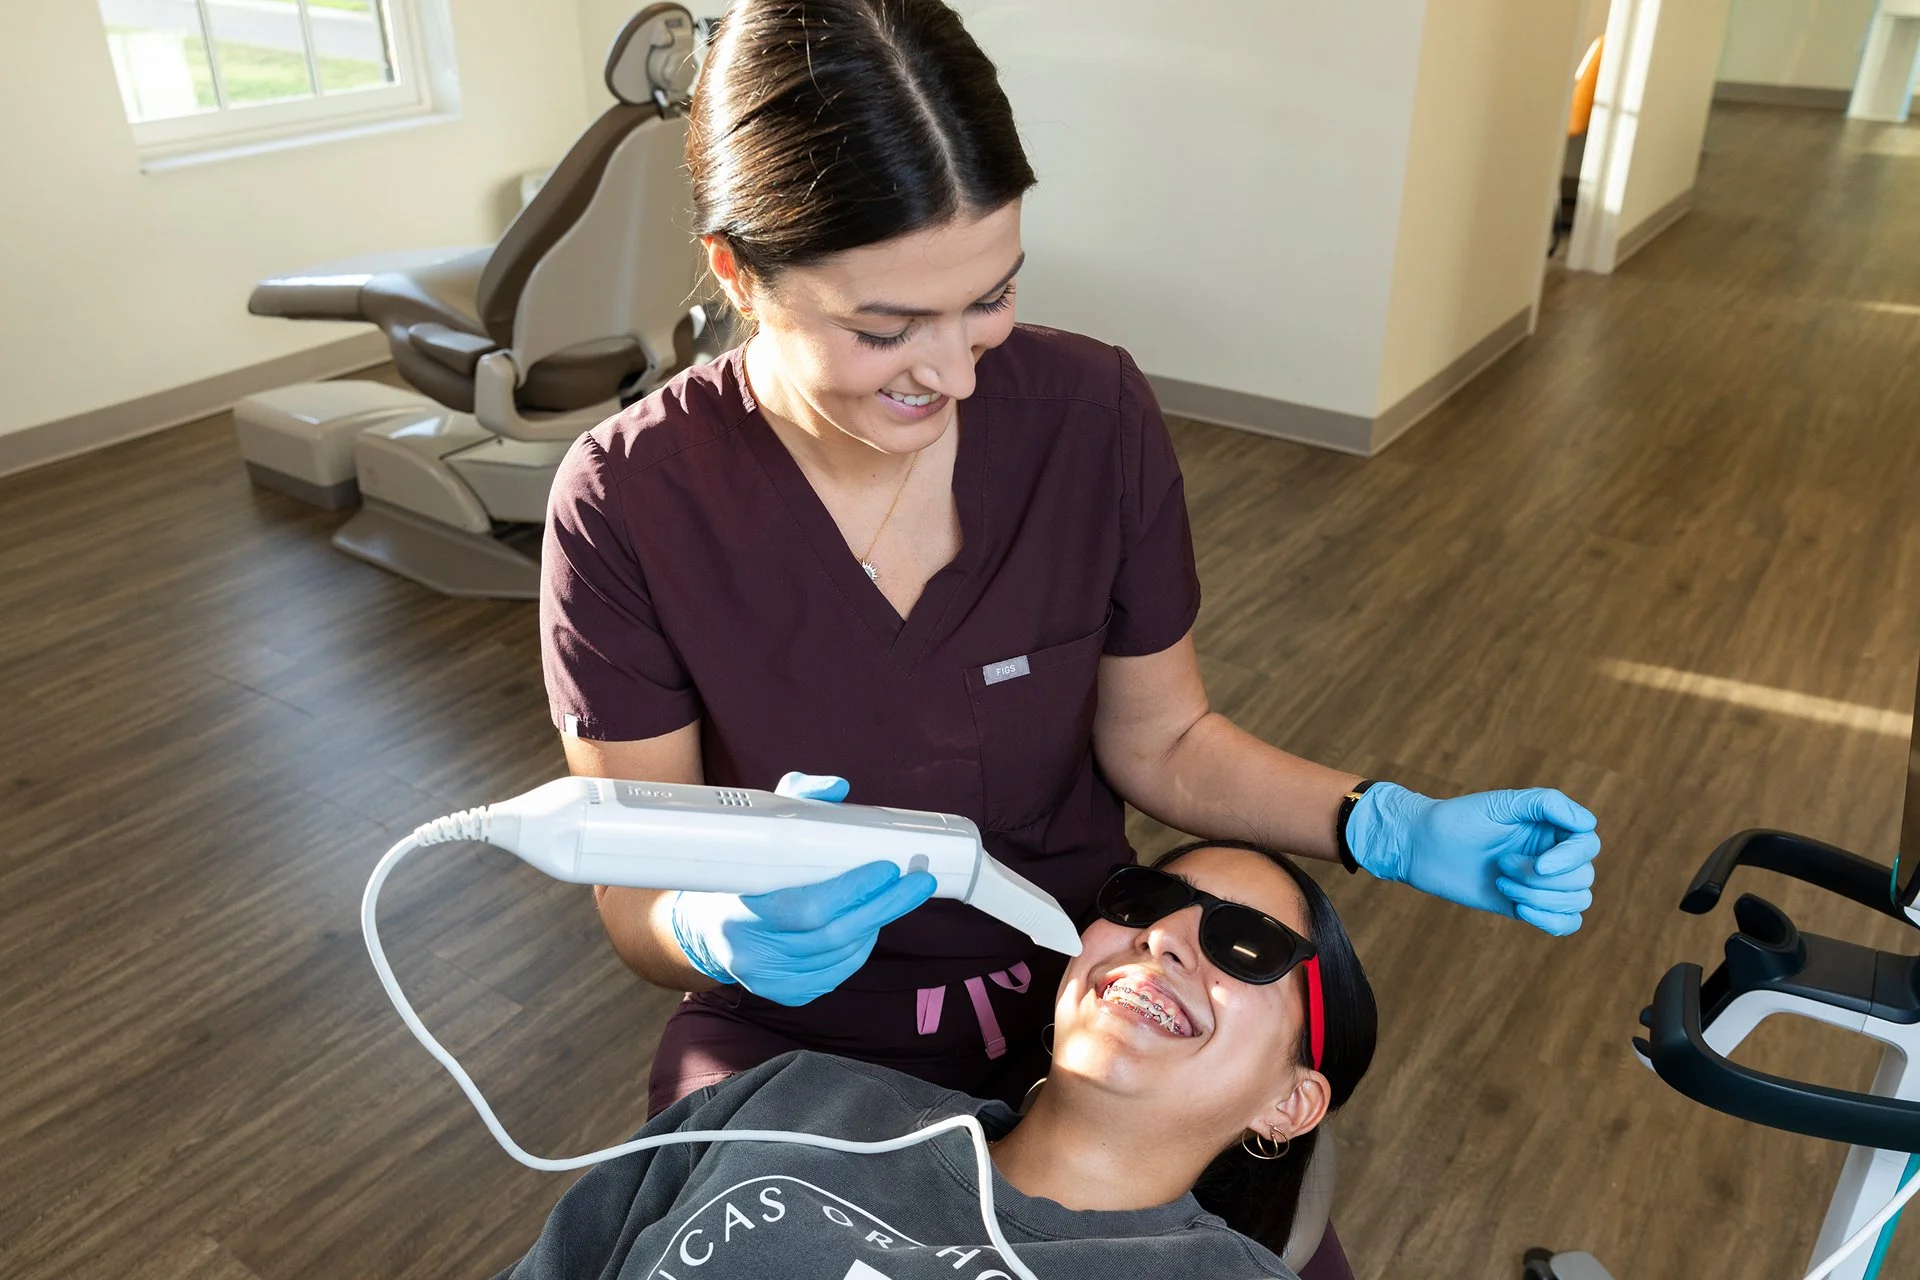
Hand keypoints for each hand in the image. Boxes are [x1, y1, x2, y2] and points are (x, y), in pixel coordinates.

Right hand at [668, 772, 935, 1005]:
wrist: (708, 925)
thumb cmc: (743, 869)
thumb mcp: (764, 824)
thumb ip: (799, 798)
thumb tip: (838, 788)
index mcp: (740, 908)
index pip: (806, 908)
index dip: (852, 891)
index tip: (887, 869)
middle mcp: (750, 952)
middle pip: (833, 935)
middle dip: (884, 907)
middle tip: (918, 883)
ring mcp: (767, 980)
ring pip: (840, 956)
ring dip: (874, 925)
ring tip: (893, 898)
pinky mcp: (784, 994)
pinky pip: (836, 974)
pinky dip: (858, 949)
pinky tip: (866, 926)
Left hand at [1346, 783, 1599, 935]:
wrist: (1423, 848)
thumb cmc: (1459, 819)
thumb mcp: (1502, 804)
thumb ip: (1547, 804)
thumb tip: (1589, 824)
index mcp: (1551, 827)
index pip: (1588, 845)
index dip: (1571, 859)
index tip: (1538, 865)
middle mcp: (1552, 854)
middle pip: (1583, 877)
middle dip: (1542, 879)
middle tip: (1501, 865)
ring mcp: (1541, 882)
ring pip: (1577, 900)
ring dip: (1540, 897)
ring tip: (1501, 882)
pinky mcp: (1529, 905)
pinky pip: (1566, 922)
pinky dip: (1551, 920)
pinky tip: (1520, 909)